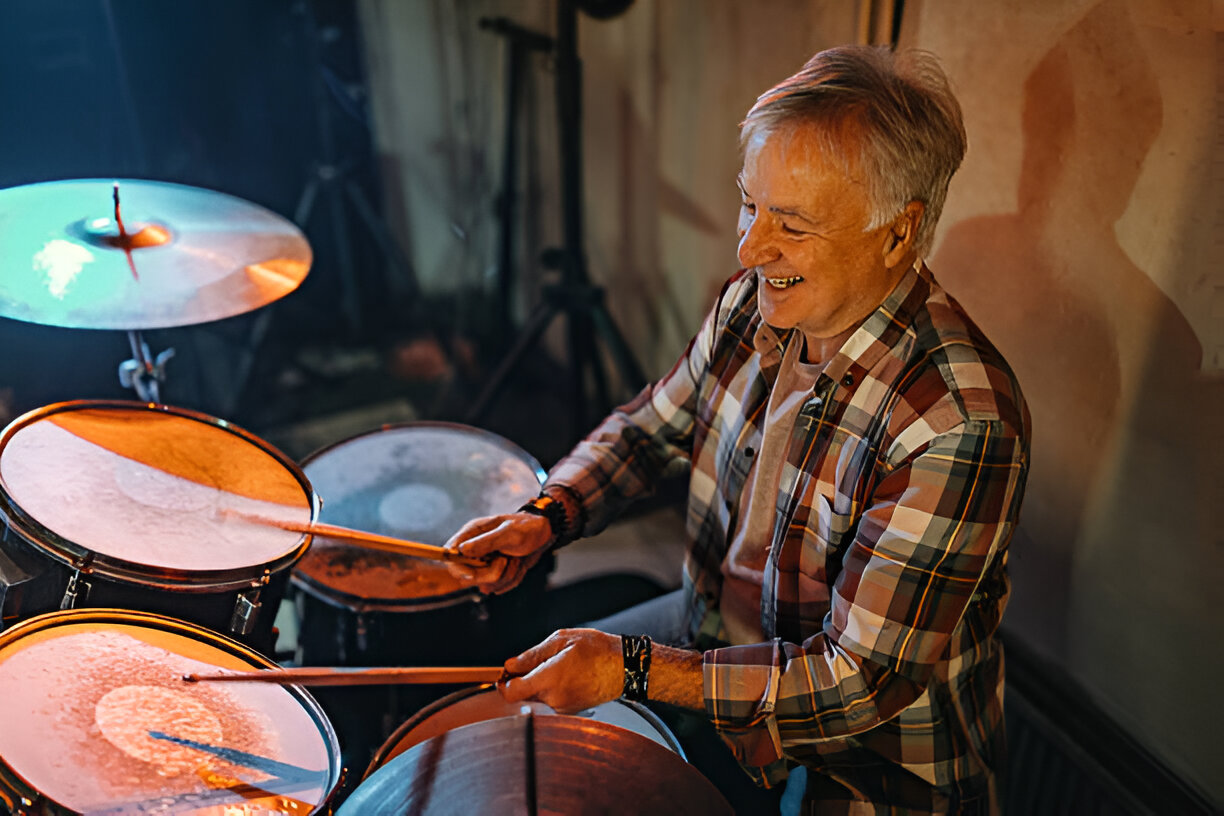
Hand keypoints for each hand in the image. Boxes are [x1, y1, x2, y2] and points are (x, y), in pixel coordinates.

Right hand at [443, 512, 552, 593]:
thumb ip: (485, 542)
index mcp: (472, 533)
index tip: (473, 573)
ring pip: (486, 585)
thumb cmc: (527, 527)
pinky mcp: (496, 572)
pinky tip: (518, 564)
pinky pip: (499, 587)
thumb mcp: (508, 533)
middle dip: (491, 573)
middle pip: (468, 575)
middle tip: (505, 560)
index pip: (451, 555)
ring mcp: (485, 562)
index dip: (459, 568)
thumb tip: (462, 550)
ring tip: (515, 559)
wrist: (545, 534)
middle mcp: (475, 549)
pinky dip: (512, 579)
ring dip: (506, 576)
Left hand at [499, 628, 622, 713]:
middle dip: (523, 680)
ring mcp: (563, 708)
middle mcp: (554, 699)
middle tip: (536, 663)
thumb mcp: (562, 641)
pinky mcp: (571, 711)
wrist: (625, 668)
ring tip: (558, 667)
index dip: (503, 682)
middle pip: (523, 695)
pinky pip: (551, 701)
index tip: (505, 673)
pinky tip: (568, 676)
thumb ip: (532, 655)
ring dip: (539, 685)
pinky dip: (552, 690)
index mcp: (549, 680)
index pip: (511, 692)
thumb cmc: (597, 651)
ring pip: (537, 698)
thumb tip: (511, 665)